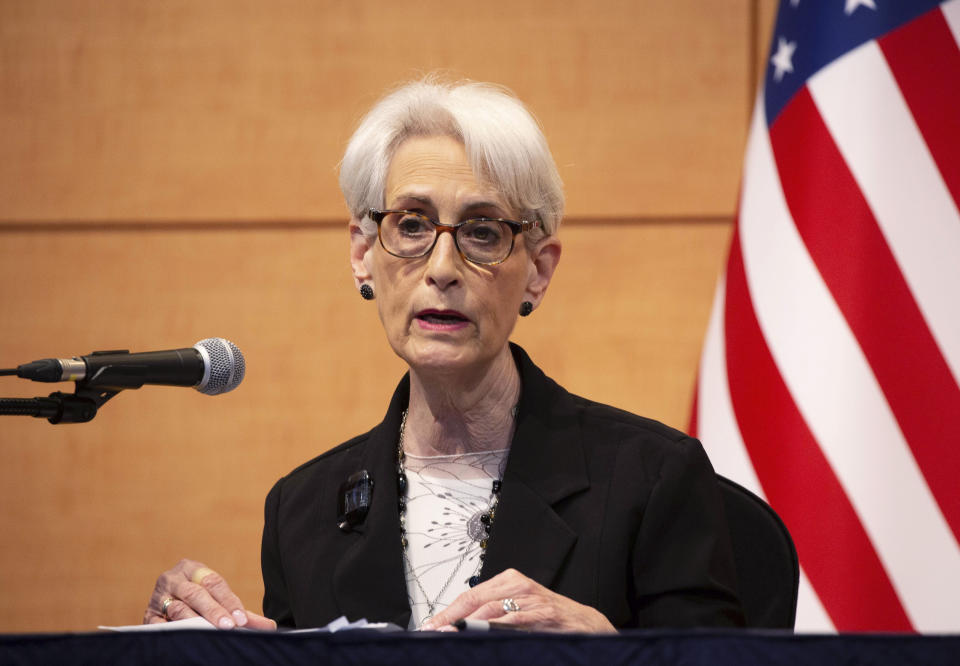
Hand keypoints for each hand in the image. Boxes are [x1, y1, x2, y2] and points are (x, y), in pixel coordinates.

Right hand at [142, 558, 276, 629]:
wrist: (164, 604)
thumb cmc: (199, 601)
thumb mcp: (219, 601)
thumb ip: (241, 613)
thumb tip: (269, 627)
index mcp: (192, 568)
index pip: (214, 583)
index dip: (229, 600)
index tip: (241, 619)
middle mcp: (172, 578)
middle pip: (196, 593)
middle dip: (214, 611)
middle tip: (230, 626)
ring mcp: (157, 596)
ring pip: (178, 608)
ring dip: (195, 621)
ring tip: (211, 633)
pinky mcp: (147, 616)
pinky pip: (159, 625)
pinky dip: (172, 632)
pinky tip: (186, 639)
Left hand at [421, 568, 615, 632]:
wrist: (585, 625)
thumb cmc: (550, 619)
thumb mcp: (518, 613)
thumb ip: (493, 616)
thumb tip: (458, 629)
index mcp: (509, 581)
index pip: (469, 595)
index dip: (447, 612)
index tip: (430, 626)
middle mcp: (518, 584)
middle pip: (474, 599)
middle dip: (450, 617)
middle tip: (433, 631)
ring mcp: (530, 597)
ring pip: (490, 607)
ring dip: (466, 622)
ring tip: (449, 633)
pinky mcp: (542, 612)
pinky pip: (513, 618)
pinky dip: (494, 626)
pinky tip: (479, 633)